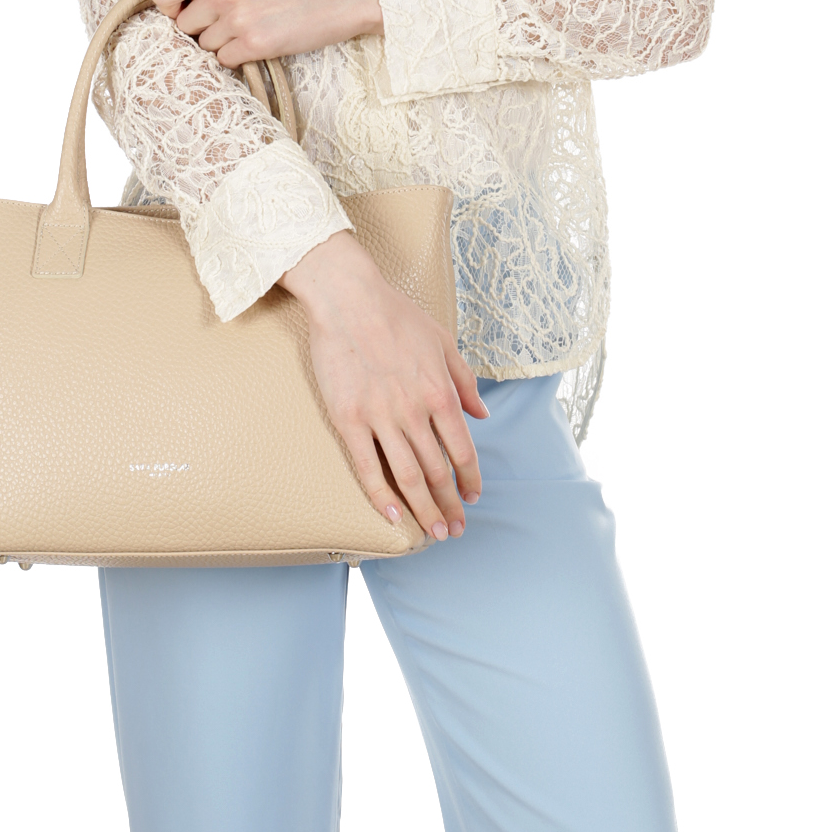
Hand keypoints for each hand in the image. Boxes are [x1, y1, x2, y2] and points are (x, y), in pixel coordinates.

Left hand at [151, 0, 383, 67]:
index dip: (170, 8)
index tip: (187, 10)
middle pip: (185, 25)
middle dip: (203, 28)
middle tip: (234, 20)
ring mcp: (239, 17)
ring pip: (205, 45)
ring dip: (224, 43)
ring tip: (253, 27)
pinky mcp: (256, 43)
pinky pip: (225, 60)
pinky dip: (239, 57)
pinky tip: (261, 41)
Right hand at [279, 231, 488, 540]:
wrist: (349, 298)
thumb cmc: (397, 315)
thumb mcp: (444, 342)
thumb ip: (465, 381)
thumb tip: (483, 415)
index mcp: (441, 392)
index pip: (462, 450)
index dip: (469, 479)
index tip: (472, 497)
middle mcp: (415, 410)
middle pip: (437, 471)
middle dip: (449, 505)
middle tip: (455, 530)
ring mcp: (381, 417)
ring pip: (407, 476)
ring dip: (424, 509)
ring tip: (432, 533)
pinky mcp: (349, 419)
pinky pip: (367, 467)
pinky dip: (382, 496)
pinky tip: (394, 516)